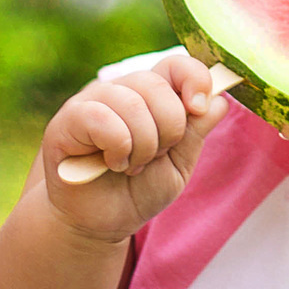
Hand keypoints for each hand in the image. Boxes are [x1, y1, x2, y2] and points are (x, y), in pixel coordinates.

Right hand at [41, 54, 228, 242]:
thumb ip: (196, 132)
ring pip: (132, 102)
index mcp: (150, 95)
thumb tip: (221, 100)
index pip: (176, 65)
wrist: (99, 224)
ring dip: (143, 145)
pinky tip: (111, 164)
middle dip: (169, 129)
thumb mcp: (178, 164)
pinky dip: (117, 146)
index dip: (194, 80)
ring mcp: (91, 101)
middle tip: (154, 157)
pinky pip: (101, 117)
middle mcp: (120, 90)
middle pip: (157, 85)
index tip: (199, 109)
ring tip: (131, 166)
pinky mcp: (67, 120)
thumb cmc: (137, 191)